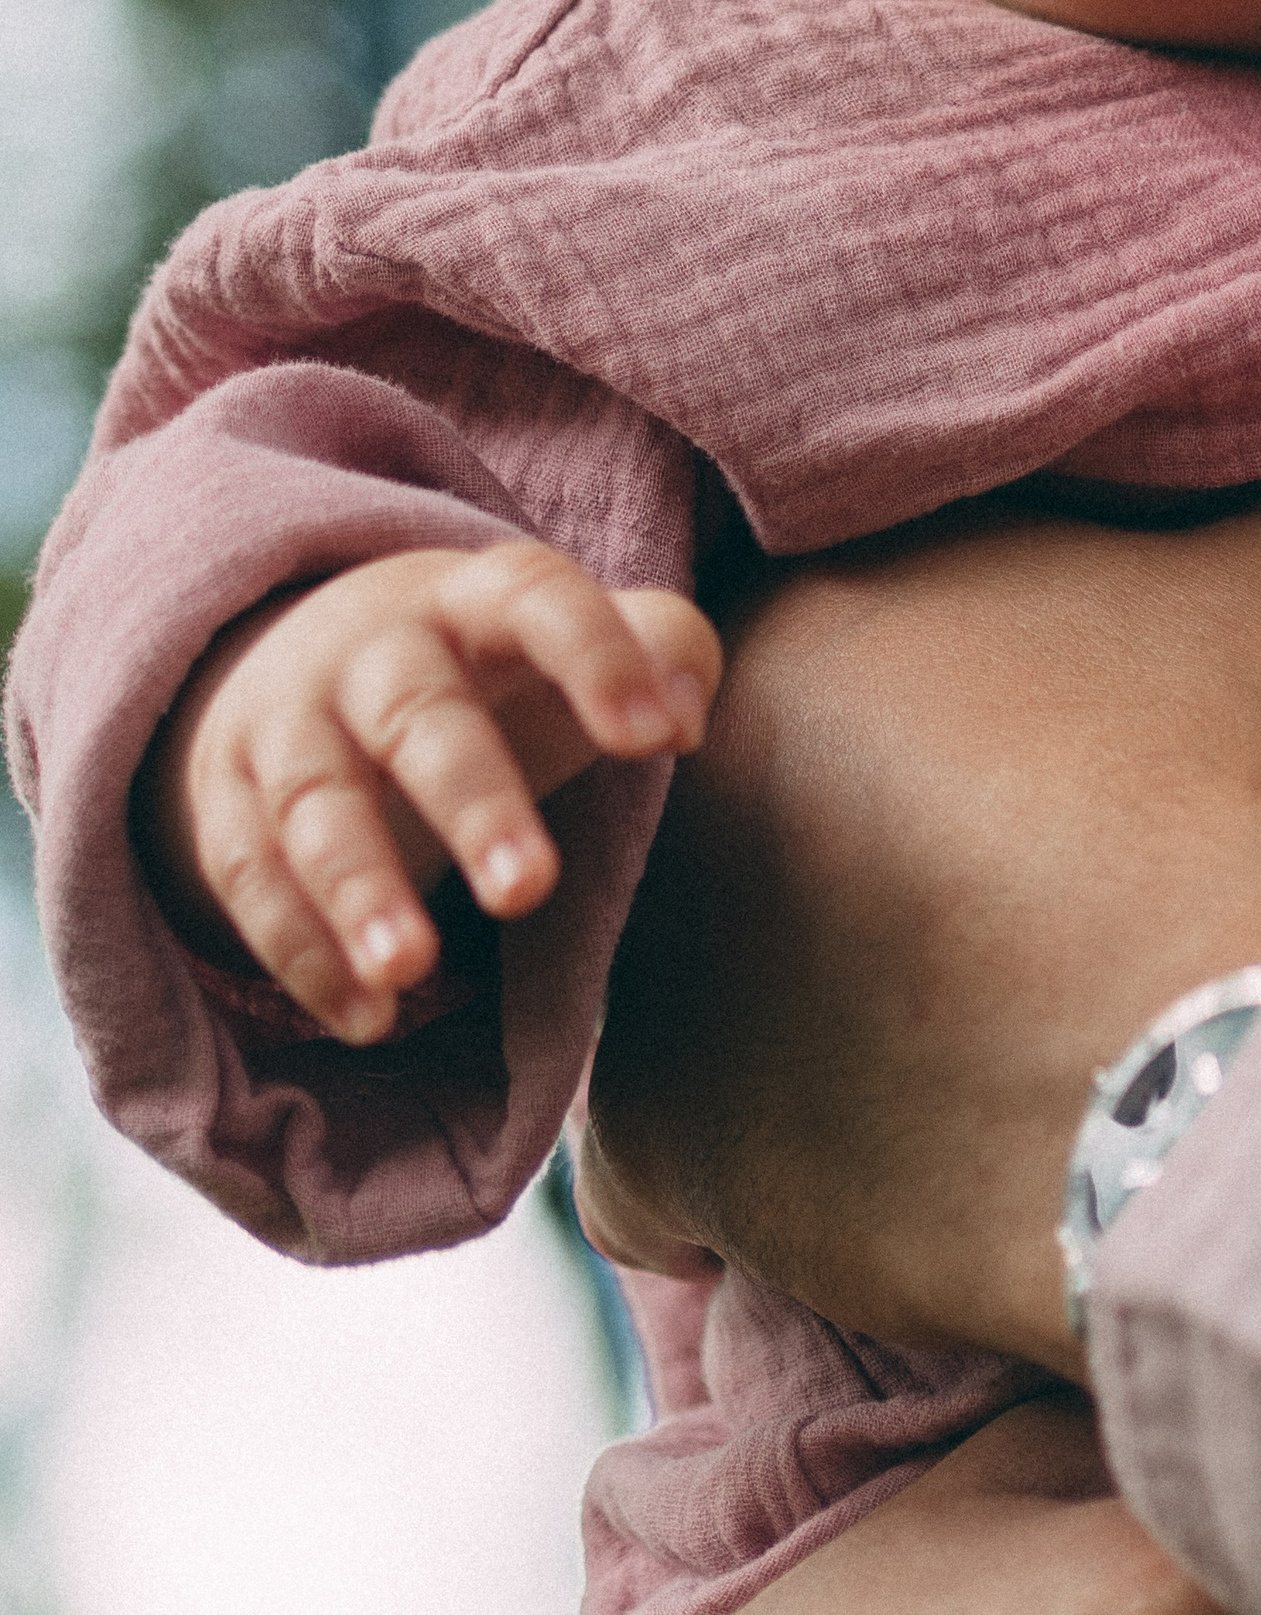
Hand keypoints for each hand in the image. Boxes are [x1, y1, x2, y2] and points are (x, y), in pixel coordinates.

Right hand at [137, 542, 720, 1043]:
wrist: (312, 652)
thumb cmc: (493, 667)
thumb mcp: (571, 638)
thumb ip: (662, 651)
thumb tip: (682, 722)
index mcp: (475, 598)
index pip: (536, 598)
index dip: (596, 657)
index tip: (657, 738)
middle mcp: (372, 650)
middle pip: (417, 715)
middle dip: (471, 801)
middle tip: (529, 890)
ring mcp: (289, 720)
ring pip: (314, 800)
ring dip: (358, 888)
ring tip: (413, 971)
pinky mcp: (225, 798)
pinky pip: (250, 874)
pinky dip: (301, 950)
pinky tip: (368, 1016)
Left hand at [581, 276, 1260, 1366]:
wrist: (1202, 1075)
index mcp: (813, 610)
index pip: (822, 609)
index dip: (912, 663)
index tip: (1010, 718)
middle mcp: (687, 783)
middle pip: (743, 787)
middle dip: (834, 825)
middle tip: (970, 868)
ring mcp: (654, 982)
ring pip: (682, 964)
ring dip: (765, 985)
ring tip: (910, 1004)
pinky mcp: (666, 1161)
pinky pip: (653, 1158)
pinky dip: (727, 1158)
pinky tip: (838, 1137)